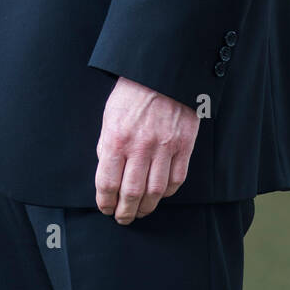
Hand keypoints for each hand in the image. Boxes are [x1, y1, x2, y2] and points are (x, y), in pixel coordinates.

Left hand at [95, 76, 198, 223]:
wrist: (162, 72)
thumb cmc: (132, 93)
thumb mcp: (109, 116)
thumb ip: (107, 145)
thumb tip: (107, 172)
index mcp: (117, 139)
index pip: (107, 183)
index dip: (105, 201)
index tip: (105, 208)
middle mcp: (140, 146)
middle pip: (131, 193)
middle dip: (124, 212)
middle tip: (122, 218)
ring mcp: (164, 147)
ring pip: (155, 192)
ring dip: (146, 208)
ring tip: (140, 212)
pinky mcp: (184, 145)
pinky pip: (176, 179)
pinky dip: (166, 192)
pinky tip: (159, 194)